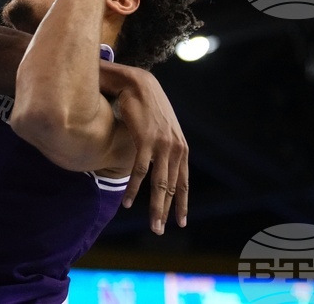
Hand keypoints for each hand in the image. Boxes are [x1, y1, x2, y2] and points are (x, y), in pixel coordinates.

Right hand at [111, 67, 187, 233]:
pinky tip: (129, 202)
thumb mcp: (161, 127)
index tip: (180, 222)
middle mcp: (176, 148)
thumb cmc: (147, 104)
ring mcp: (162, 145)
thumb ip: (163, 144)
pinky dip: (134, 188)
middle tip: (161, 231)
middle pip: (172, 188)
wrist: (137, 83)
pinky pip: (140, 171)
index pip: (184, 183)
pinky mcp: (146, 140)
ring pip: (159, 184)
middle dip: (167, 212)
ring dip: (154, 207)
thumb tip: (157, 159)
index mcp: (181, 148)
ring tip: (152, 224)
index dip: (182, 204)